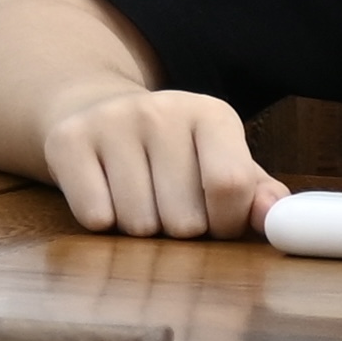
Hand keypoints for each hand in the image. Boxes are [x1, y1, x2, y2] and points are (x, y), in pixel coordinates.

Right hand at [42, 85, 273, 237]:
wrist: (99, 113)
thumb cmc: (175, 153)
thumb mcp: (222, 162)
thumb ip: (255, 193)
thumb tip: (273, 217)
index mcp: (212, 114)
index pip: (230, 186)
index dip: (226, 223)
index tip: (217, 225)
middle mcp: (161, 109)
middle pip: (183, 216)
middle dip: (182, 231)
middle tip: (171, 208)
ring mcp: (111, 121)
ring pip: (138, 223)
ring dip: (142, 230)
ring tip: (140, 201)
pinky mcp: (67, 140)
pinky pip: (95, 217)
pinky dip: (103, 223)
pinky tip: (107, 196)